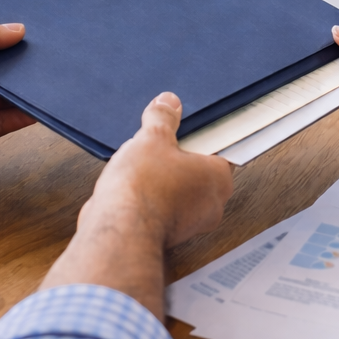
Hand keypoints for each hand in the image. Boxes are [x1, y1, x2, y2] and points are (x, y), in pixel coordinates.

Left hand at [0, 21, 36, 178]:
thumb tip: (16, 30)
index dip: (2, 37)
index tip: (31, 31)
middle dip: (19, 62)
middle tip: (48, 52)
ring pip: (5, 95)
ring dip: (25, 87)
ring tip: (52, 74)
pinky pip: (6, 121)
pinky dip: (24, 113)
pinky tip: (41, 102)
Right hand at [41, 92, 233, 316]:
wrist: (119, 230)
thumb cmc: (143, 187)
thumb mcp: (152, 138)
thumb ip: (162, 118)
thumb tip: (168, 102)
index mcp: (218, 177)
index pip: (219, 150)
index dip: (199, 138)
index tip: (184, 130)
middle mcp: (211, 204)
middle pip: (197, 172)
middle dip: (176, 160)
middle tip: (156, 147)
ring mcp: (190, 224)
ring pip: (178, 193)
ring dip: (161, 181)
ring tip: (138, 167)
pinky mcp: (167, 236)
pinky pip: (161, 210)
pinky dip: (148, 200)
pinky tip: (129, 189)